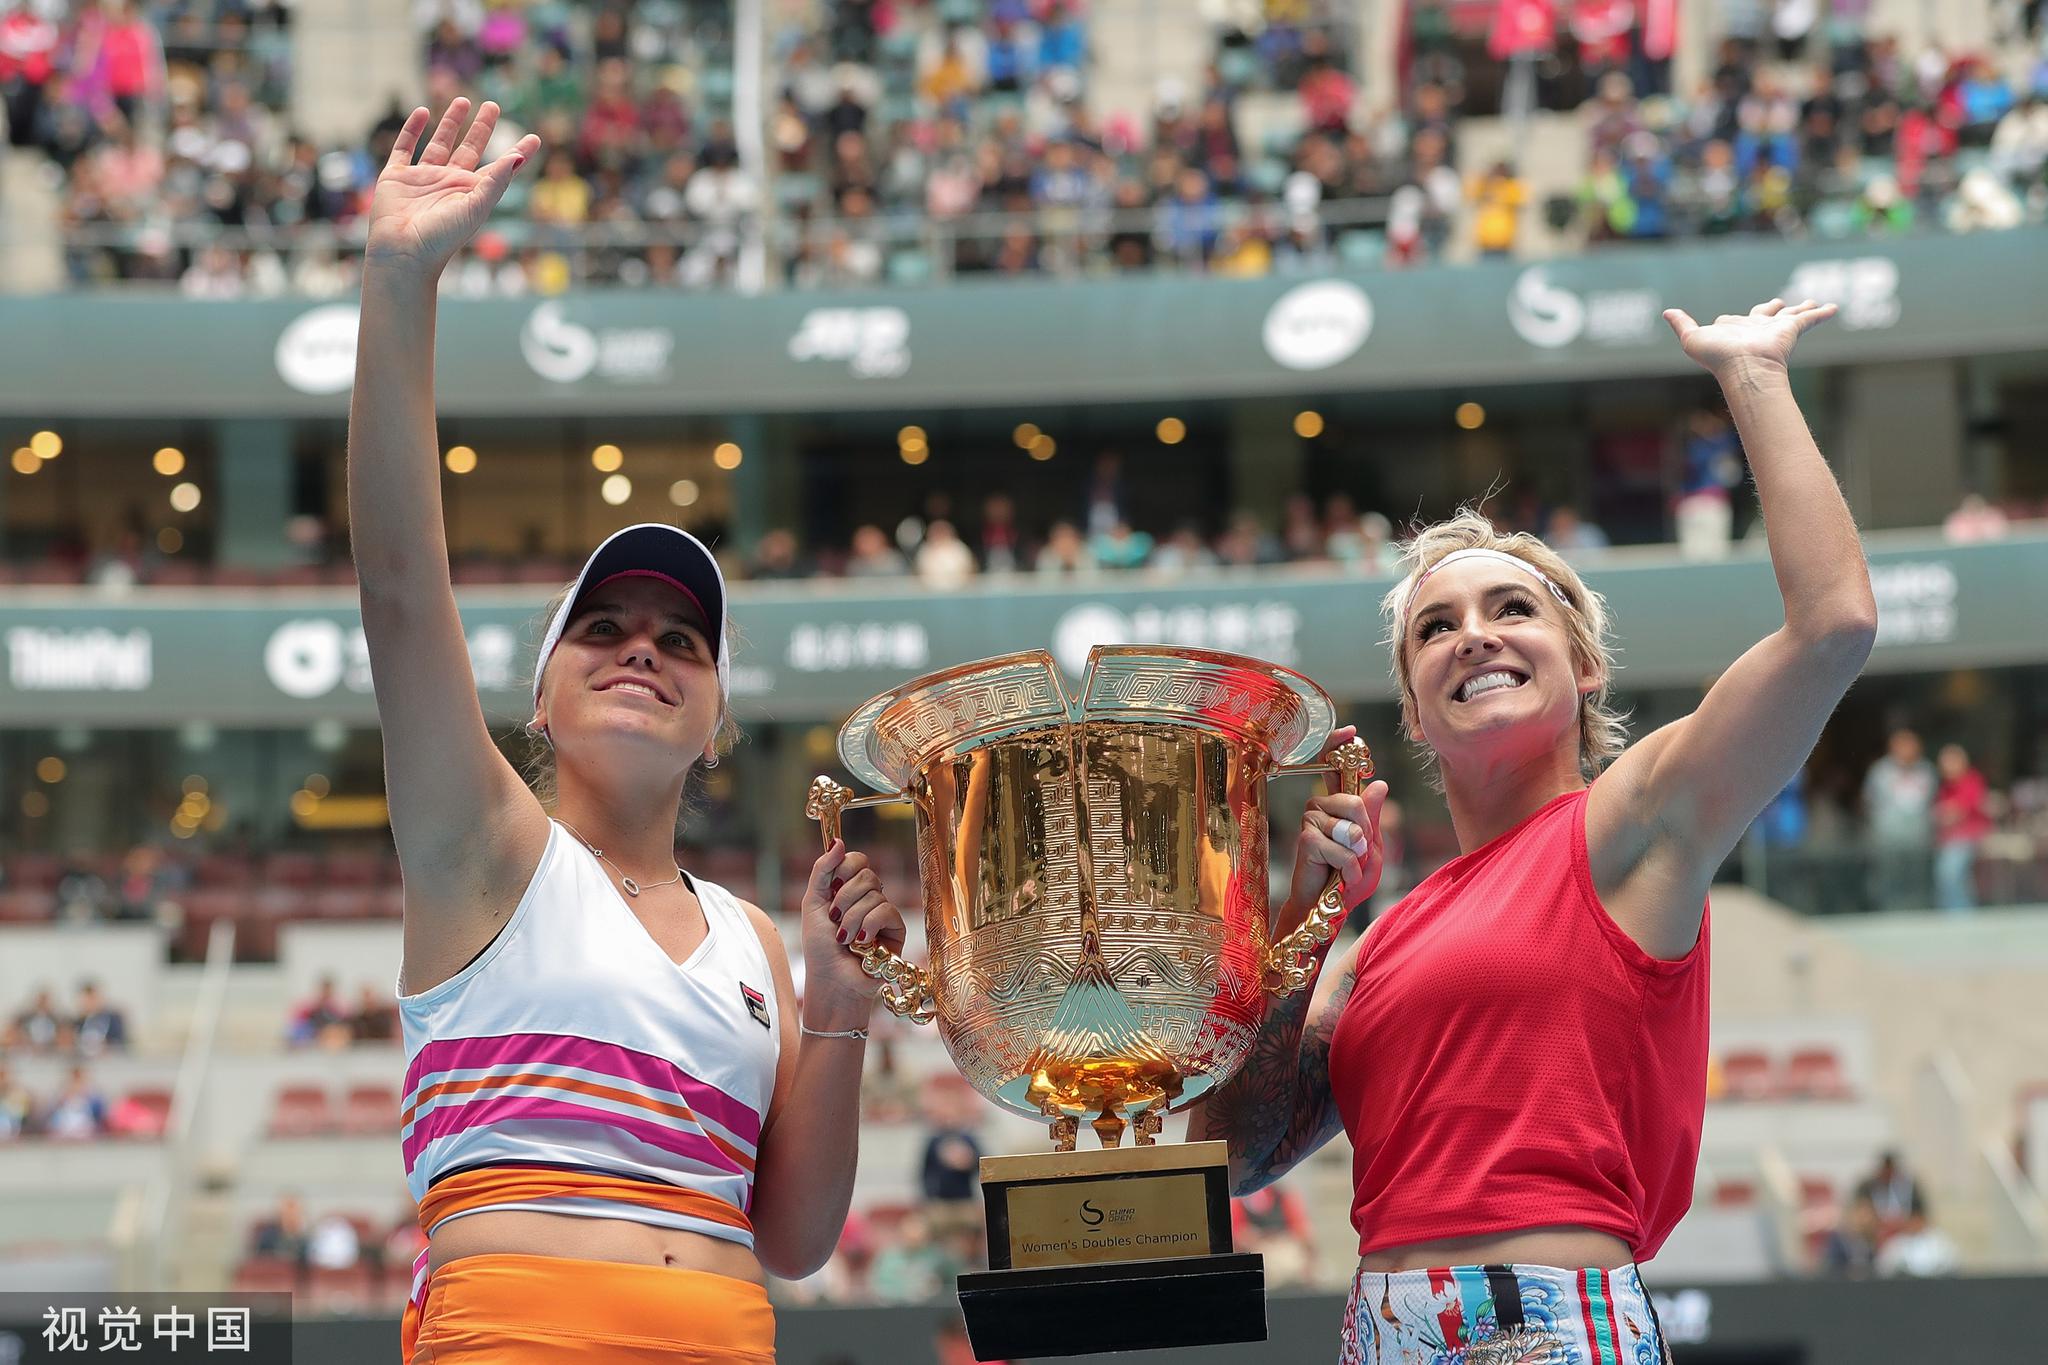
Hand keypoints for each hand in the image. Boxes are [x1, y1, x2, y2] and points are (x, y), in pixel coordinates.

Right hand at [365, 99, 539, 275]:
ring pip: (440, 144)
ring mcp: (424, 179)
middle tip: (493, 105)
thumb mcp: (476, 207)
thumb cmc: (443, 237)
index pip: (500, 168)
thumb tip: (518, 157)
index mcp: (472, 194)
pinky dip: (413, 130)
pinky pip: (405, 147)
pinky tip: (422, 112)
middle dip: (482, 128)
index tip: (534, 138)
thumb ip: (496, 181)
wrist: (403, 253)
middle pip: (470, 149)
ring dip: (451, 122)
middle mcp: (450, 184)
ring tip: (463, 101)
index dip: (517, 153)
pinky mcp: (397, 177)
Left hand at [799, 839, 907, 1025]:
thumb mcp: (812, 904)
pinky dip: (868, 926)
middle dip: (844, 899)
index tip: (830, 888)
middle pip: (866, 875)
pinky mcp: (896, 930)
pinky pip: (886, 910)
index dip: (844, 868)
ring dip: (852, 919)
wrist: (831, 980)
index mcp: (848, 889)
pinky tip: (861, 943)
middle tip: (835, 919)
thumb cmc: (819, 948)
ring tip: (845, 939)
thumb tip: (837, 841)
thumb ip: (822, 870)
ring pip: (874, 894)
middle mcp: (868, 898)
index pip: (857, 860)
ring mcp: (883, 913)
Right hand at [1284, 725, 1389, 915]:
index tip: (1350, 732)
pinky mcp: (1306, 840)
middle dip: (1366, 833)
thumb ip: (1373, 817)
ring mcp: (1311, 822)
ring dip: (1358, 855)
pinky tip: (1340, 878)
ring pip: (1349, 826)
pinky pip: (1340, 848)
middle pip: (1354, 802)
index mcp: (1338, 805)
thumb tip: (1379, 783)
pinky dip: (1349, 868)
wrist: (1328, 908)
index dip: (1339, 746)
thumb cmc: (1348, 879)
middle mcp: (1321, 807)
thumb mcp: (1372, 846)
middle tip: (1360, 854)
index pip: (1336, 769)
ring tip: (1348, 869)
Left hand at [1663, 297, 1836, 377]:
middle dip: (1773, 309)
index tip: (1725, 322)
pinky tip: (1833, 307)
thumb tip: (1666, 312)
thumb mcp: (1692, 338)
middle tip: (1780, 304)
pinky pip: (1810, 318)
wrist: (1743, 367)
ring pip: (1791, 315)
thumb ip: (1682, 324)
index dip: (1728, 322)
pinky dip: (1821, 313)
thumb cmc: (1717, 357)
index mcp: (1733, 331)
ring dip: (1802, 308)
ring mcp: (1774, 329)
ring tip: (1813, 302)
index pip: (1731, 322)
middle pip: (1766, 314)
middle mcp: (1755, 329)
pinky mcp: (1791, 329)